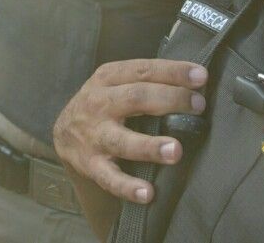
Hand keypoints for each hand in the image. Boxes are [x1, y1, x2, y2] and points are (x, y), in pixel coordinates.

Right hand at [53, 59, 207, 204]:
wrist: (63, 132)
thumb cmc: (102, 103)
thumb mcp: (115, 82)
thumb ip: (146, 80)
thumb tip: (194, 82)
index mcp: (107, 78)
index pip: (143, 70)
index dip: (173, 72)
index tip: (201, 76)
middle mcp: (99, 103)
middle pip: (136, 98)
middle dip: (170, 100)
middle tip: (199, 106)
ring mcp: (94, 136)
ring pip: (122, 140)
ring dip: (149, 146)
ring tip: (175, 151)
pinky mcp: (91, 165)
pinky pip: (110, 178)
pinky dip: (128, 187)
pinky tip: (148, 193)